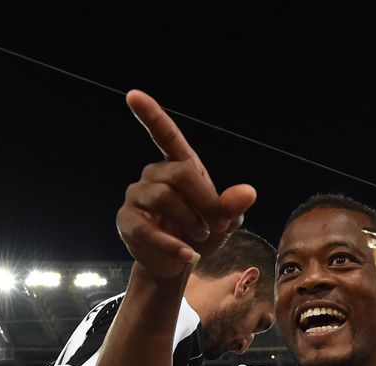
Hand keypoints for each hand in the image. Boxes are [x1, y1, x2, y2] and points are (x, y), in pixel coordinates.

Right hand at [116, 90, 256, 278]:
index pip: (165, 136)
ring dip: (190, 222)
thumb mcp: (226, 221)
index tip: (133, 95)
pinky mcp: (127, 221)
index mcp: (179, 167)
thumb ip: (234, 205)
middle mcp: (154, 175)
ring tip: (200, 237)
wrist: (180, 262)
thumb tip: (248, 192)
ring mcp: (137, 197)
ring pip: (164, 198)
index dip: (150, 115)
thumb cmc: (202, 232)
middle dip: (205, 201)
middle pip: (179, 174)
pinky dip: (171, 245)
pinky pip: (147, 230)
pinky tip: (186, 255)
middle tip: (219, 224)